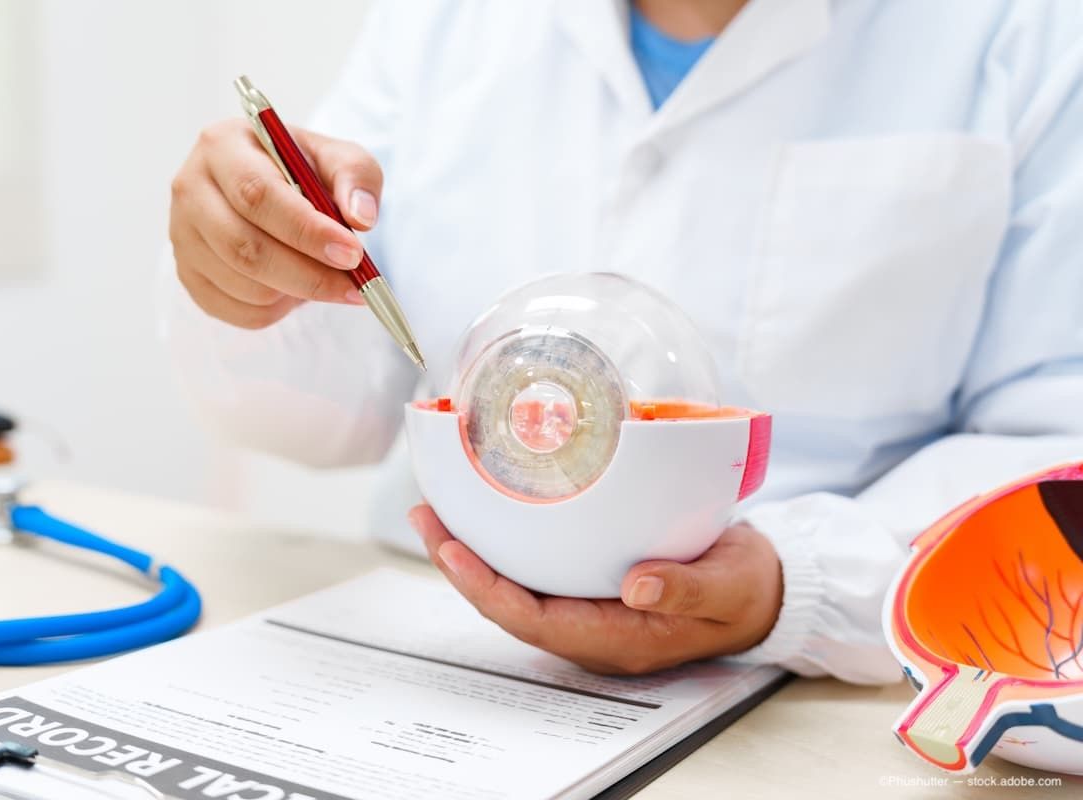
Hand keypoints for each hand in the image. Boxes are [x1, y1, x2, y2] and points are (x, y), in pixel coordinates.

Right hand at [169, 118, 381, 328]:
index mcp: (223, 145)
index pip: (258, 194)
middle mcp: (190, 189)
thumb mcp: (338, 158)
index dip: (307, 230)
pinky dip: (277, 310)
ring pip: (245, 286)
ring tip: (324, 277)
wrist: (273, 188)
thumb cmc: (304, 171)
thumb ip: (356, 177)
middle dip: (308, 274)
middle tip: (354, 284)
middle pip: (245, 248)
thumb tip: (360, 217)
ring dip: (296, 293)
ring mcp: (182, 236)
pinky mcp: (188, 274)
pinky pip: (238, 312)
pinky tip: (294, 288)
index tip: (352, 254)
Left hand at [409, 505, 783, 674]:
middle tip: (427, 517)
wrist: (763, 591)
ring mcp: (590, 611)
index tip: (452, 550)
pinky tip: (484, 517)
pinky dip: (502, 547)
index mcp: (621, 638)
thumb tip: (638, 587)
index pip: (536, 621)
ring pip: (516, 591)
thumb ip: (687, 588)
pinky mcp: (591, 587)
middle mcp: (594, 630)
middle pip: (510, 607)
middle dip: (461, 566)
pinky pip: (534, 575)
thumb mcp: (728, 586)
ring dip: (473, 555)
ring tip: (438, 513)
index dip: (488, 589)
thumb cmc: (745, 588)